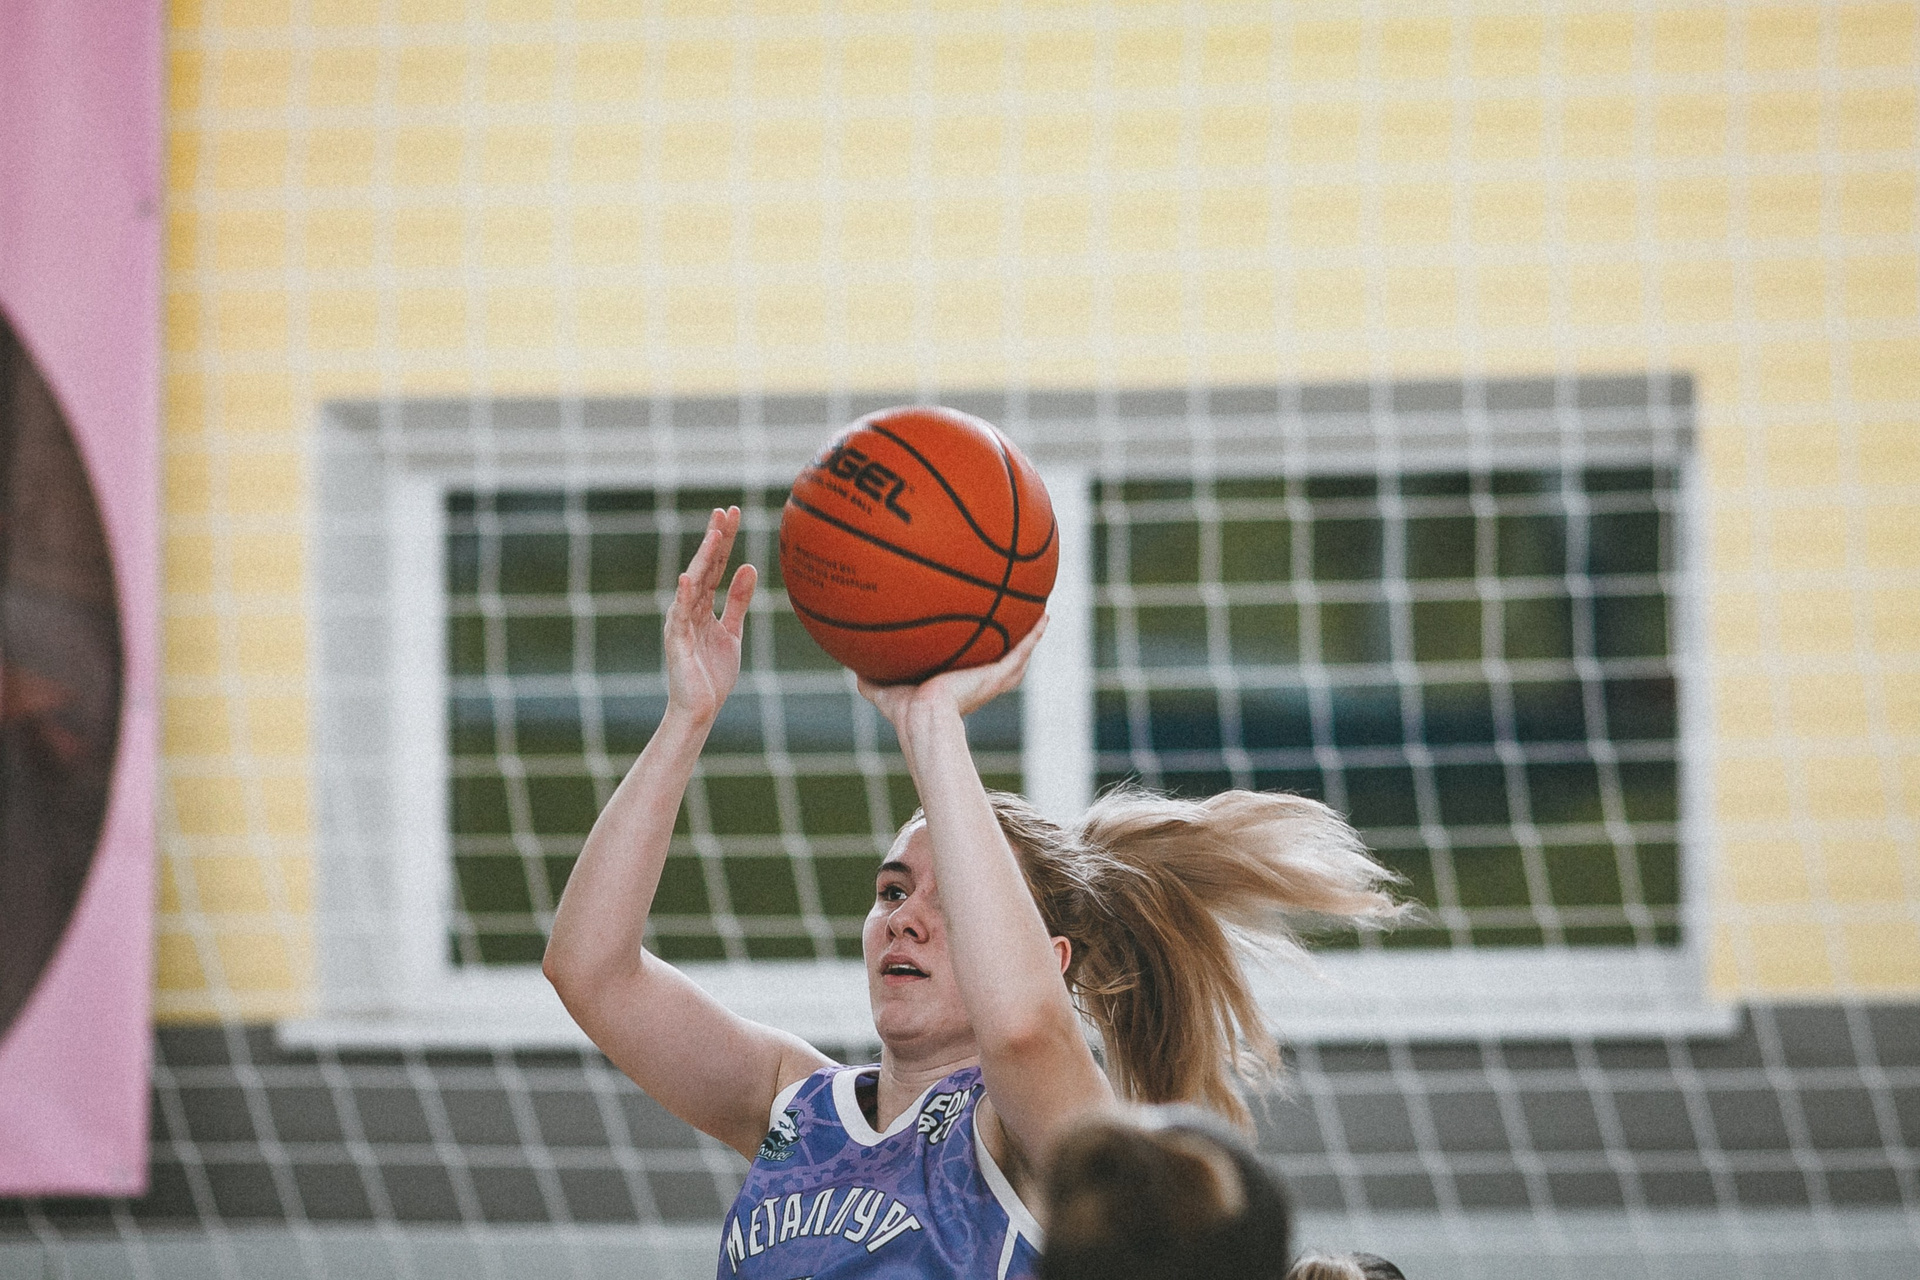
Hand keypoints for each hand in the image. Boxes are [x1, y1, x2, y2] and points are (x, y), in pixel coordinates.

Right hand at [664, 508, 756, 723]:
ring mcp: (681, 622)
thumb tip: (748, 567)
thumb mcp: (732, 632)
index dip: (724, 539)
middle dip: (714, 539)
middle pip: (704, 567)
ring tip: (714, 536)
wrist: (700, 709)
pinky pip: (681, 615)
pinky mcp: (678, 640)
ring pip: (693, 584)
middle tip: (725, 511)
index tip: (733, 512)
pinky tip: (688, 577)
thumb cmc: (713, 673)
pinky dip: (683, 595)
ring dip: (703, 560)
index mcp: (703, 605)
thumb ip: (738, 601)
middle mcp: (689, 607)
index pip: (715, 565)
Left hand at [857, 615, 1047, 730]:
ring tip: (1042, 616)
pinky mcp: (998, 674)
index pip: (970, 670)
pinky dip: (1035, 633)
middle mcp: (977, 683)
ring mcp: (991, 679)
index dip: (976, 658)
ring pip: (1017, 655)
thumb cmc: (904, 711)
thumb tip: (849, 668)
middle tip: (1019, 626)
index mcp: (955, 687)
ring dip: (1030, 636)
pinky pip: (1022, 649)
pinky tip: (1045, 616)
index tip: (979, 643)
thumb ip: (868, 678)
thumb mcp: (882, 688)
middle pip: (1000, 661)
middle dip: (1009, 645)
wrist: (923, 718)